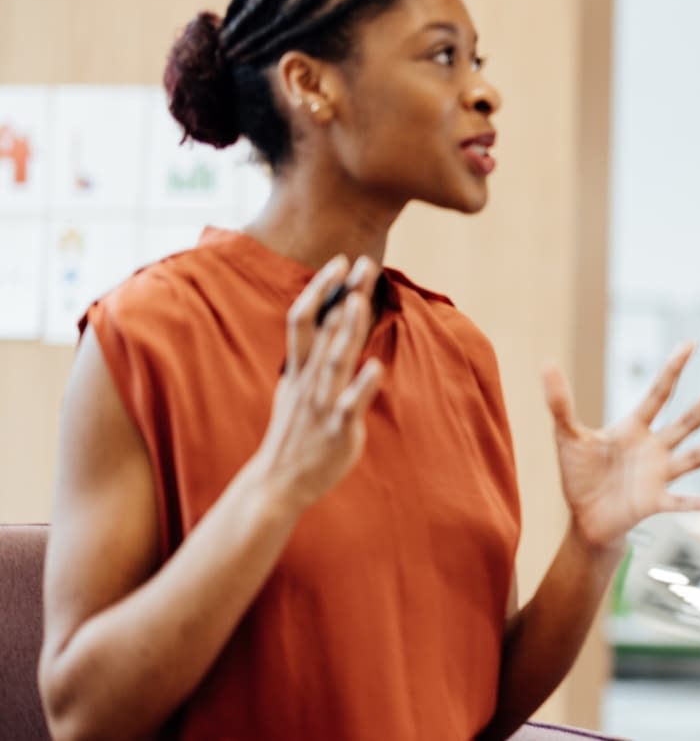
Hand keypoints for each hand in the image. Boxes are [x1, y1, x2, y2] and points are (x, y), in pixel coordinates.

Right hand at [251, 255, 384, 511]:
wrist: (279, 481)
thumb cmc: (295, 430)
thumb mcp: (295, 385)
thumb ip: (312, 355)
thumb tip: (328, 322)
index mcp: (299, 368)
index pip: (304, 318)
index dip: (321, 288)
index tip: (340, 261)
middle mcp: (308, 380)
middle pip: (323, 329)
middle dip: (342, 295)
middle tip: (362, 262)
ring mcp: (321, 403)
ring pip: (333, 361)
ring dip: (346, 330)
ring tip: (359, 300)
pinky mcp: (337, 428)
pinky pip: (349, 405)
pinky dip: (362, 386)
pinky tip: (377, 367)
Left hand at [542, 343, 699, 552]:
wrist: (584, 518)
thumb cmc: (580, 475)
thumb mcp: (568, 436)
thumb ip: (560, 403)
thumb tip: (546, 364)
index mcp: (635, 428)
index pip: (659, 393)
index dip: (673, 369)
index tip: (690, 344)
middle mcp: (655, 448)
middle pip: (688, 420)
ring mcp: (659, 475)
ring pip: (696, 456)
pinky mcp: (655, 502)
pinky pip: (682, 501)